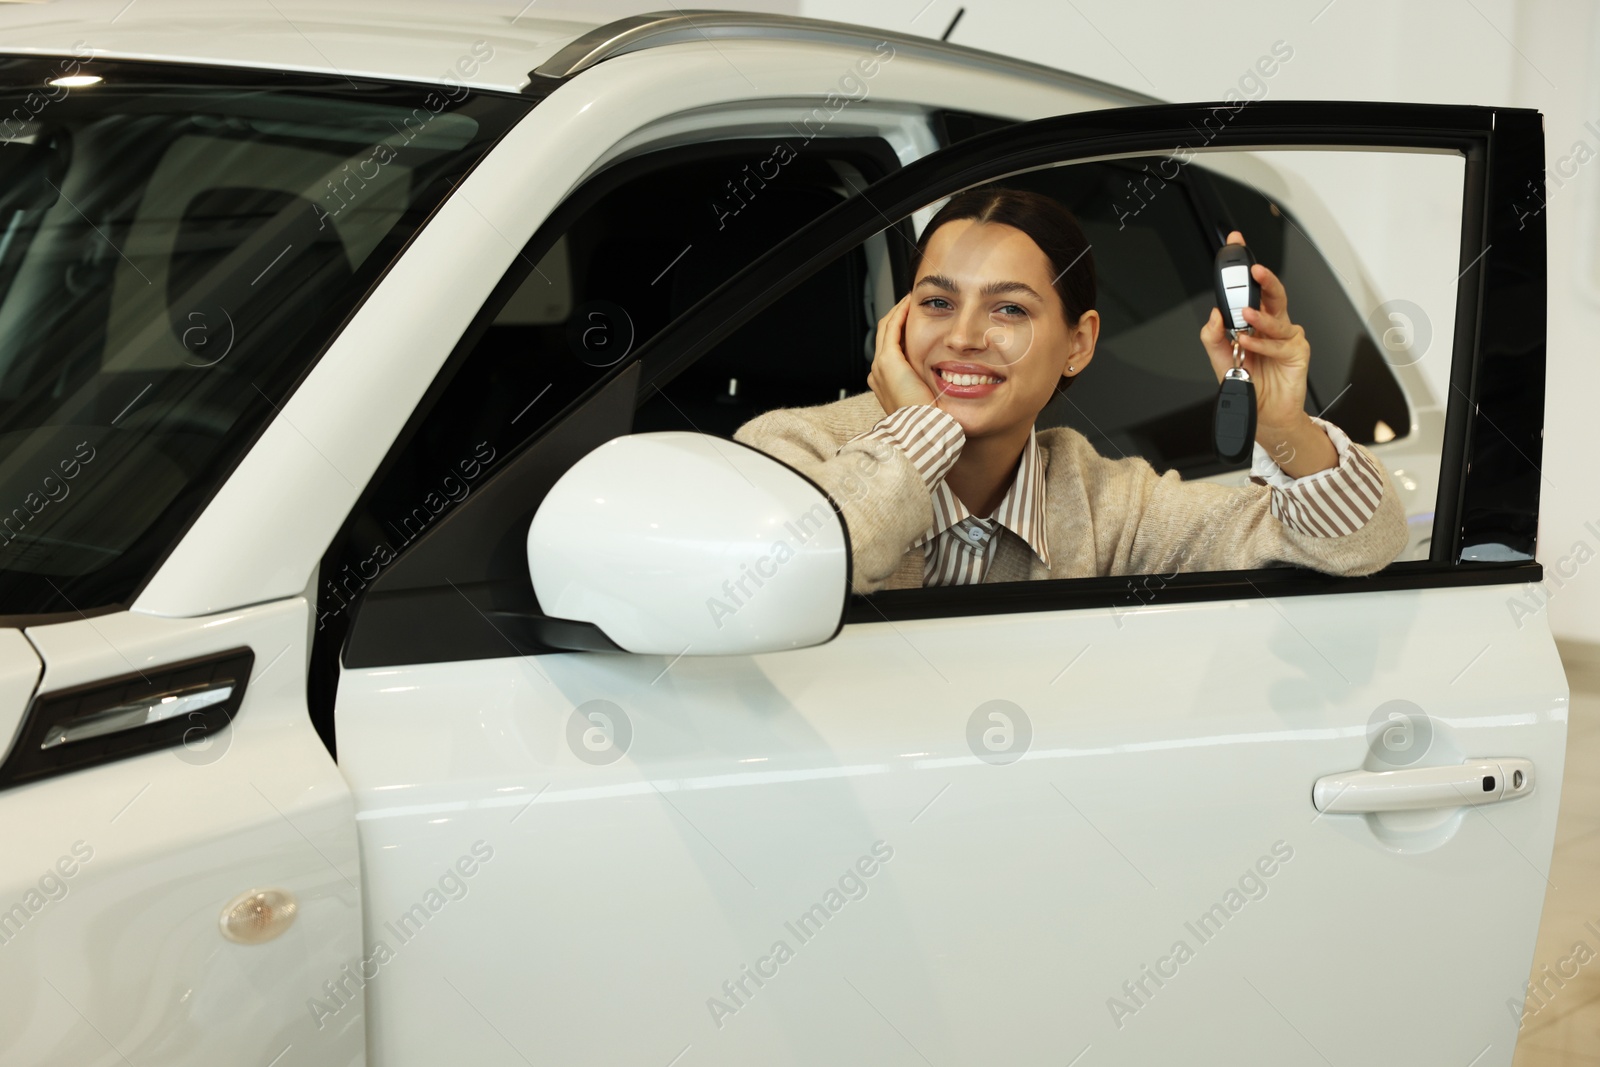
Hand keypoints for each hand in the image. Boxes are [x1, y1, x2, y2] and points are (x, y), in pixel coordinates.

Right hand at [867, 294, 939, 416]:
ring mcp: (880, 366)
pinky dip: (900, 313)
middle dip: (898, 319)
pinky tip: (910, 303)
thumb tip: (951, 379)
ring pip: (886, 328)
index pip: (890, 351)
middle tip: (912, 305)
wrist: (921, 430)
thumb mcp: (929, 402)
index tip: (916, 324)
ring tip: (911, 300)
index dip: (901, 334)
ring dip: (899, 312)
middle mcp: (878, 373)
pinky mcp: (888, 360)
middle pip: (885, 337)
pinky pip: (892, 327)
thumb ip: (931, 387)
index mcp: (885, 384)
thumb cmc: (929, 421)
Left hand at [1199, 231, 1336, 476]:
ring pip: (1277, 316)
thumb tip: (1214, 314)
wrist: (1263, 413)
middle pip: (1272, 293)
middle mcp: (1272, 325)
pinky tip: (1248, 344)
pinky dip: (1262, 344)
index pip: (1250, 289)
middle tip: (1253, 270)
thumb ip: (1212, 336)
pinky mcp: (1297, 351)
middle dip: (1263, 277)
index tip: (1236, 246)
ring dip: (1259, 316)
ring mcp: (1286, 336)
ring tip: (1245, 316)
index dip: (1244, 268)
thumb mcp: (1219, 359)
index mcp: (1254, 321)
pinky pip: (1279, 343)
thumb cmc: (1246, 383)